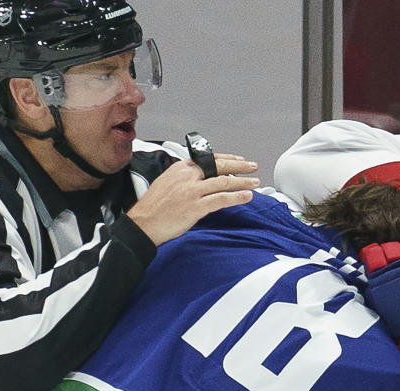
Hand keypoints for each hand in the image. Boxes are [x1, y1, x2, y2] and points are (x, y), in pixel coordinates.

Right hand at [127, 153, 258, 244]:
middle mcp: (188, 176)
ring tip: (255, 183)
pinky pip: (222, 199)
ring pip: (224, 182)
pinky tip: (246, 197)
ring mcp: (193, 191)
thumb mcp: (167, 182)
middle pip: (220, 167)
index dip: (228, 159)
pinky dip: (237, 197)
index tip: (239, 160)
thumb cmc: (153, 207)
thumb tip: (202, 179)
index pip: (209, 158)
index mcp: (181, 168)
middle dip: (240, 166)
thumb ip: (185, 178)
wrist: (143, 223)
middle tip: (253, 167)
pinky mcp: (196, 206)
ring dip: (243, 182)